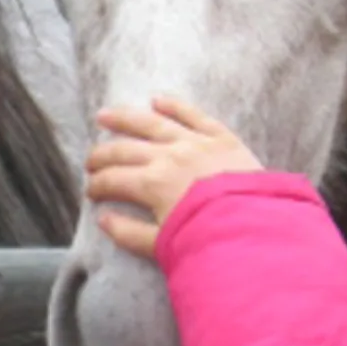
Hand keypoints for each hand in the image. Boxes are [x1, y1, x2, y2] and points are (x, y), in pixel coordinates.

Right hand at [86, 95, 263, 259]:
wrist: (256, 227)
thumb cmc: (208, 239)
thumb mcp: (162, 245)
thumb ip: (129, 232)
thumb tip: (102, 219)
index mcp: (151, 184)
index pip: (113, 180)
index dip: (97, 186)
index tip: (90, 193)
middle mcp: (167, 156)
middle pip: (124, 149)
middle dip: (102, 155)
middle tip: (90, 162)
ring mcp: (194, 142)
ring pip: (152, 123)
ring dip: (125, 118)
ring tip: (105, 115)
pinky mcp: (220, 137)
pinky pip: (193, 115)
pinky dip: (174, 106)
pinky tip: (157, 100)